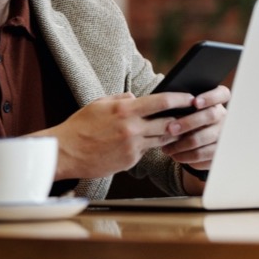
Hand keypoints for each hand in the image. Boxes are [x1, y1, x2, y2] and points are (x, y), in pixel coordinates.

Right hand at [41, 91, 195, 178]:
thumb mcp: (99, 104)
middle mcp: (132, 128)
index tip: (190, 97)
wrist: (67, 151)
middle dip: (182, 119)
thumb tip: (136, 97)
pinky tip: (146, 142)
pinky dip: (148, 145)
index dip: (180, 99)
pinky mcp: (130, 160)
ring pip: (162, 139)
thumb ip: (120, 99)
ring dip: (169, 134)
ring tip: (176, 129)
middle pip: (169, 123)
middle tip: (191, 116)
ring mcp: (132, 146)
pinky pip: (146, 151)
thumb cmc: (80, 125)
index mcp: (124, 110)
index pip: (162, 101)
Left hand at [161, 85, 230, 170]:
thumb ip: (181, 106)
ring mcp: (223, 135)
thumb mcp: (185, 112)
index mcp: (216, 103)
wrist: (195, 144)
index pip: (222, 94)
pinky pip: (203, 154)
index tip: (195, 102)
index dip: (210, 97)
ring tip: (166, 147)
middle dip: (188, 122)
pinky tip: (175, 155)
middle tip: (170, 129)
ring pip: (204, 138)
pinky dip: (186, 156)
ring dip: (182, 144)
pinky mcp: (219, 152)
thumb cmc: (185, 121)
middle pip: (210, 116)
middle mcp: (223, 117)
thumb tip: (166, 102)